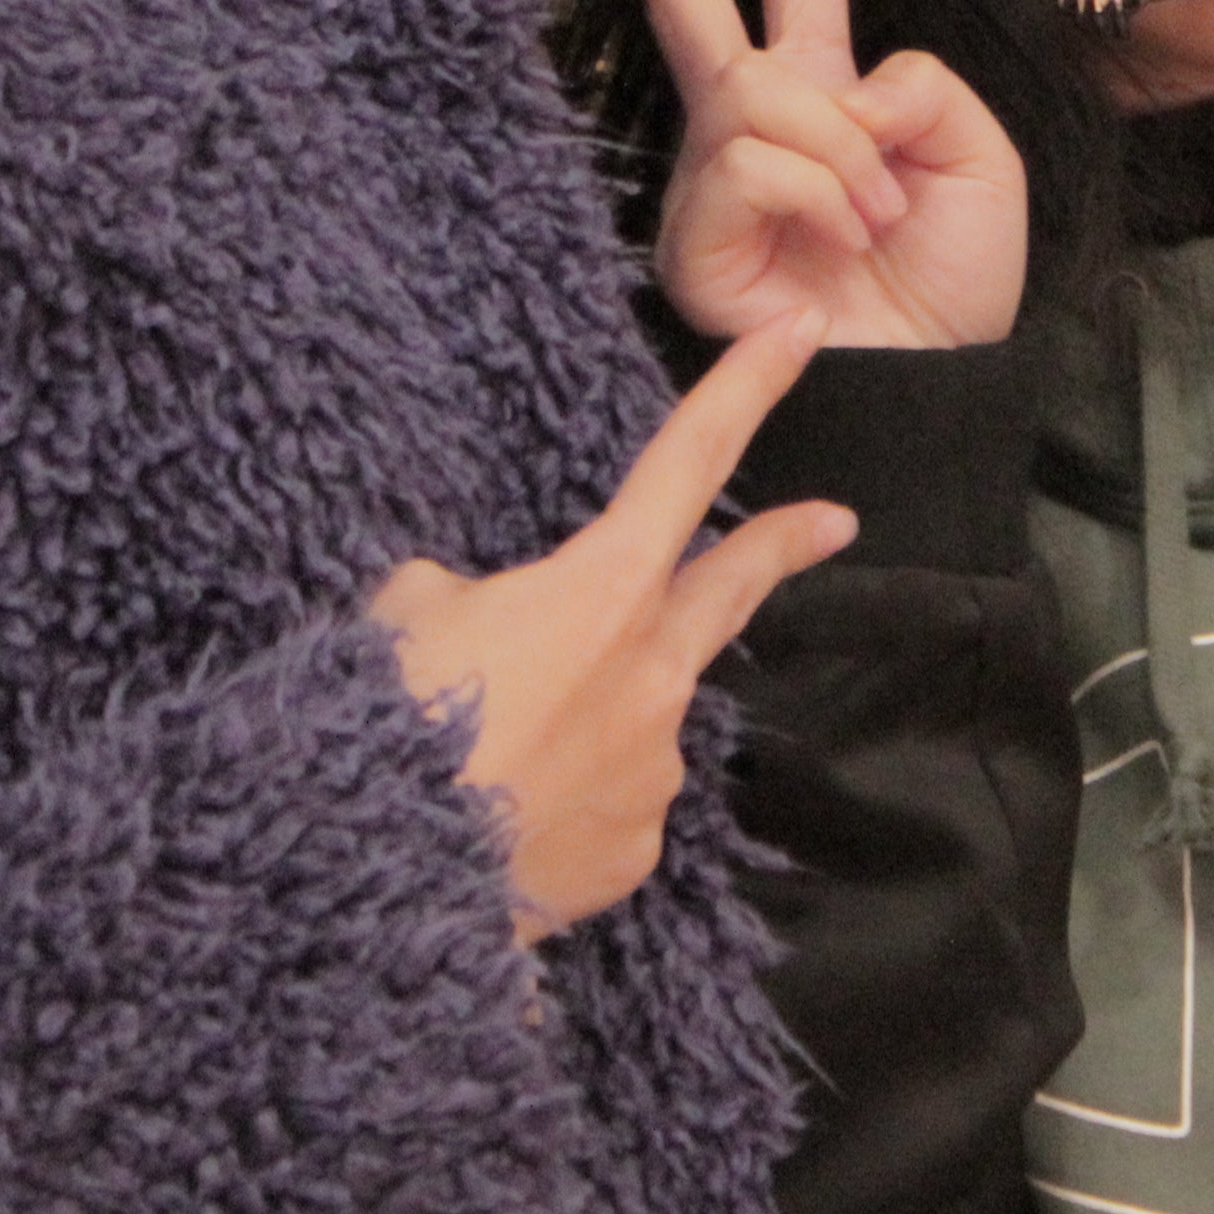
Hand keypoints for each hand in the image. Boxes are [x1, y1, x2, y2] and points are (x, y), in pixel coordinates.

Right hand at [374, 321, 856, 941]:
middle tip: (833, 520)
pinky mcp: (634, 852)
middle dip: (780, 547)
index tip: (800, 336)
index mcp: (599, 592)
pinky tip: (503, 819)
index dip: (745, 392)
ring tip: (483, 756)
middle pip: (727, 589)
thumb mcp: (404, 613)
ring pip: (629, 719)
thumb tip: (488, 620)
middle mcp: (651, 676)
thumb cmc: (385, 724)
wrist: (380, 878)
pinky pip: (605, 805)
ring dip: (579, 721)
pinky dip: (561, 800)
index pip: (685, 466)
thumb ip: (467, 595)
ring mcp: (653, 770)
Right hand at [583, 0, 1027, 351]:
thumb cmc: (952, 288)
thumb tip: (839, 80)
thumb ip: (920, 84)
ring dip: (841, 147)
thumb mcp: (978, 157)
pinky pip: (751, 156)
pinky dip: (820, 188)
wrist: (933, 388)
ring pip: (756, 86)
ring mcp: (715, 173)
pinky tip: (840, 241)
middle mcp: (754, 117)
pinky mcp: (692, 233)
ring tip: (877, 216)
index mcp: (826, 87)